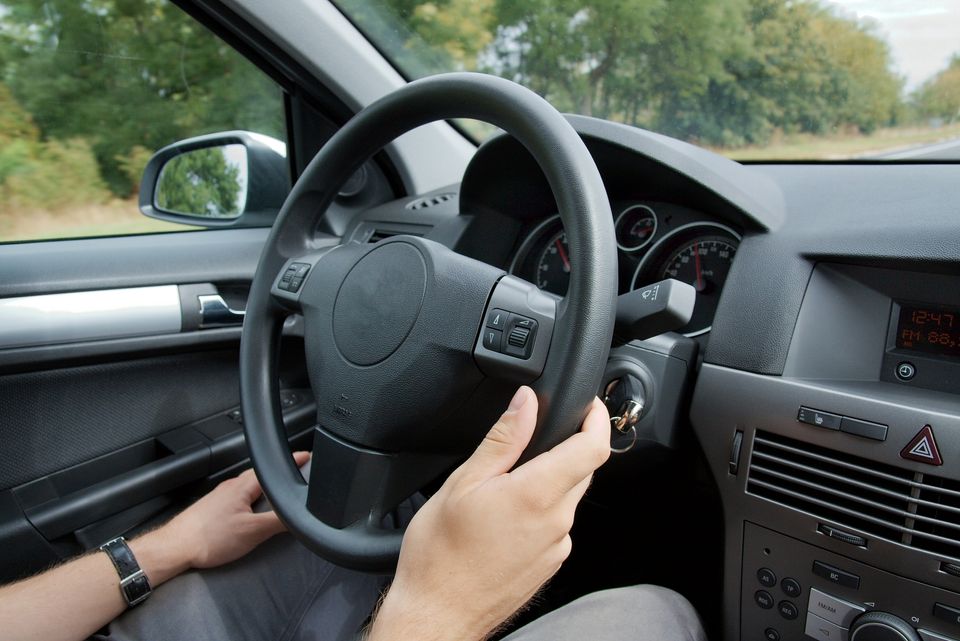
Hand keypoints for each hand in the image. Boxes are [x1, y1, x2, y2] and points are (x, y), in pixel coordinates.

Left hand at [138, 451, 309, 575]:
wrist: (175, 548)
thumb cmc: (209, 538)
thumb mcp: (253, 532)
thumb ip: (279, 521)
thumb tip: (301, 516)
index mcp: (243, 486)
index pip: (273, 469)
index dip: (292, 462)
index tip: (306, 457)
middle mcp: (231, 487)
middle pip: (261, 476)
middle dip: (278, 476)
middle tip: (294, 477)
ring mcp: (220, 497)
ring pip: (249, 488)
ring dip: (265, 489)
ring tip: (277, 498)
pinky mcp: (213, 510)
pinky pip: (239, 498)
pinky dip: (252, 501)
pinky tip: (253, 514)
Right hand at [368, 387, 609, 640]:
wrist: (439, 614)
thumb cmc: (441, 554)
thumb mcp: (463, 482)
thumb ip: (503, 438)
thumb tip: (526, 402)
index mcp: (537, 495)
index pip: (593, 448)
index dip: (597, 419)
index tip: (588, 405)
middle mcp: (556, 522)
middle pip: (583, 470)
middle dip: (567, 447)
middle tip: (530, 440)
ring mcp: (556, 546)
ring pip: (568, 497)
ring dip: (550, 480)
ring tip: (504, 485)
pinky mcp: (550, 564)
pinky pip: (556, 523)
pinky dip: (540, 509)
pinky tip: (504, 517)